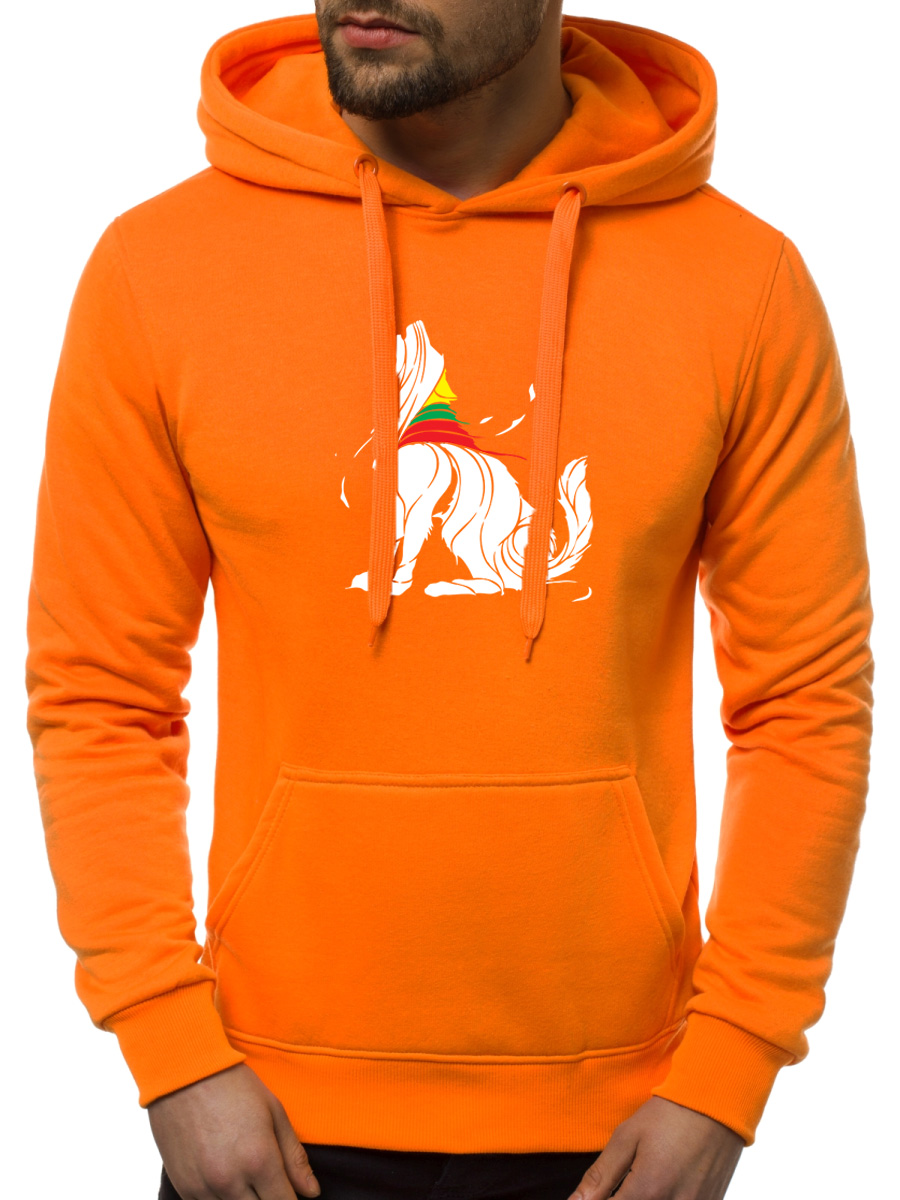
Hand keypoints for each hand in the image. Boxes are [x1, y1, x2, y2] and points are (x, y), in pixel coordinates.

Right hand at [148, 1062, 320, 1199]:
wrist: (184, 1073)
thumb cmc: (234, 1087)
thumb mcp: (274, 1112)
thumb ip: (294, 1157)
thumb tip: (312, 1193)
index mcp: (260, 1160)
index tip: (290, 1192)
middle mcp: (231, 1181)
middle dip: (269, 1199)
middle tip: (269, 1183)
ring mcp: (204, 1188)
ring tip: (247, 1178)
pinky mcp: (185, 1189)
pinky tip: (226, 1181)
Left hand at [567, 1096, 744, 1199]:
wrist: (717, 1104)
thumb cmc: (669, 1115)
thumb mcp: (628, 1137)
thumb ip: (600, 1176)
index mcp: (648, 1191)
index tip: (596, 1196)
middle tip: (622, 1185)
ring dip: (643, 1198)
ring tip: (640, 1181)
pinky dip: (665, 1199)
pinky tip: (663, 1183)